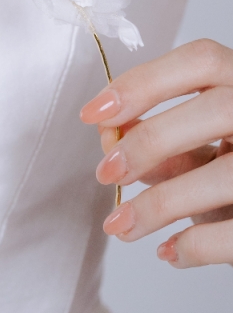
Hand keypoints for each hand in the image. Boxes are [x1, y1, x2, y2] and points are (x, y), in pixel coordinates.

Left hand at [80, 39, 232, 267]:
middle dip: (151, 140)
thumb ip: (166, 143)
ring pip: (227, 174)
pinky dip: (196, 245)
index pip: (202, 61)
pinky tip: (168, 251)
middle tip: (106, 172)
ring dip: (159, 203)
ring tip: (119, 225)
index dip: (143, 82)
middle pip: (218, 108)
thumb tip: (111, 140)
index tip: (93, 114)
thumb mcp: (206, 152)